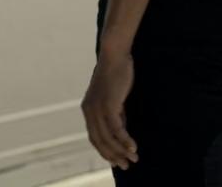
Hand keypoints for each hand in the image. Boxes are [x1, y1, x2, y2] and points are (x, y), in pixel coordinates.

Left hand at [81, 49, 138, 169]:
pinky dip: (125, 140)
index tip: (117, 162)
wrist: (114, 55)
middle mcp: (89, 110)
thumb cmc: (116, 74)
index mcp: (88, 109)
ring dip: (121, 151)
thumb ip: (115, 113)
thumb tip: (121, 130)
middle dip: (113, 156)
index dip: (105, 152)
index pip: (94, 137)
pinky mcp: (108, 104)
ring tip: (134, 159)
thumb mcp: (114, 98)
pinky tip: (133, 147)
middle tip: (127, 166)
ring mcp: (97, 108)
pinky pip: (116, 128)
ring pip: (107, 138)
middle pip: (99, 141)